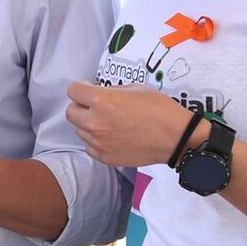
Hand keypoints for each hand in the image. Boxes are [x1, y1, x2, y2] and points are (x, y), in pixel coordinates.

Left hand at [66, 80, 204, 166]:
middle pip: (71, 112)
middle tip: (96, 107)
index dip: (82, 89)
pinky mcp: (105, 157)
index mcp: (101, 100)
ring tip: (108, 122)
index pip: (73, 91)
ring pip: (79, 130)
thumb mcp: (134, 88)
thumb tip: (97, 93)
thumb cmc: (158, 108)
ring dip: (88, 124)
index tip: (90, 90)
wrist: (175, 137)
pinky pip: (89, 146)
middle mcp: (95, 122)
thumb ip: (110, 90)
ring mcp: (99, 142)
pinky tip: (111, 136)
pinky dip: (96, 141)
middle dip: (81, 107)